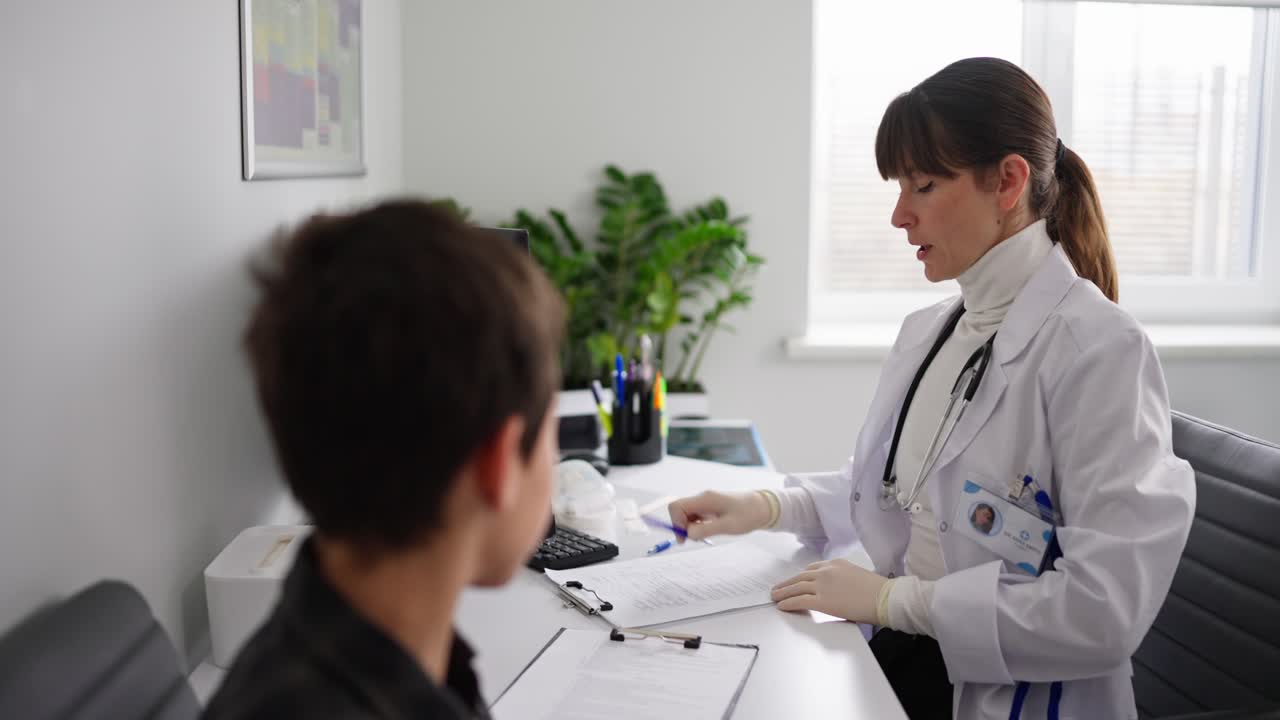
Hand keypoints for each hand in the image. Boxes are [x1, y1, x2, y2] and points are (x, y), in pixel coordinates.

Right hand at [667, 490, 770, 542]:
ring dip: (690, 527)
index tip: (685, 537)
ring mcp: (706, 502)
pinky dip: (697, 526)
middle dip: (682, 526)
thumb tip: (687, 534)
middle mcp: (703, 498)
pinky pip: (696, 516)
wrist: (763, 507)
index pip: (677, 506)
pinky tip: (709, 531)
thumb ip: (705, 530)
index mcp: (705, 499)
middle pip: (680, 510)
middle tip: (694, 539)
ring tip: (706, 535)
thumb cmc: (748, 515)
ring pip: (687, 514)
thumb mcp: (727, 526)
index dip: (676, 522)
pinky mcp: (710, 507)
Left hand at [770, 559, 888, 622]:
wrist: (884, 598)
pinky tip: (782, 606)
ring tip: (775, 597)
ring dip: (783, 593)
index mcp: (836, 564)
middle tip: (778, 588)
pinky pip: (799, 601)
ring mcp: (822, 585)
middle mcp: (826, 571)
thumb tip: (837, 590)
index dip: (800, 576)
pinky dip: (788, 603)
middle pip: (800, 577)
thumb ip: (843, 579)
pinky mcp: (821, 601)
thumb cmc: (877, 591)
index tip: (795, 580)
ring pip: (796, 588)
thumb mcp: (857, 576)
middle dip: (787, 583)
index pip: (812, 569)